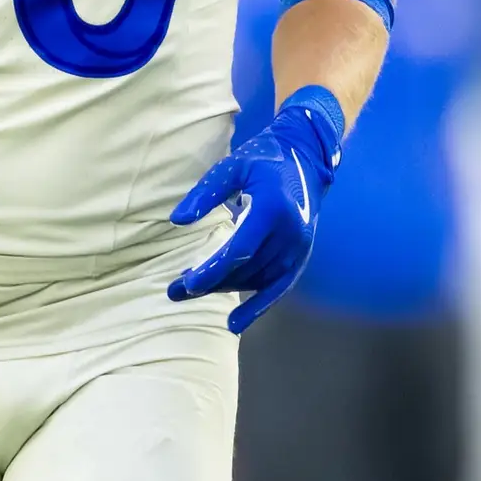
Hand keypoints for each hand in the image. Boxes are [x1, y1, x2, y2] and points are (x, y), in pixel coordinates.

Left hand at [167, 86, 343, 334]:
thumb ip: (205, 193)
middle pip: (246, 269)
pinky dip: (258, 306)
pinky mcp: (301, 255)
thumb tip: (178, 220)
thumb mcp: (232, 166)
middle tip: (174, 291)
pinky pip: (278, 287)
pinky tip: (235, 323)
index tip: (186, 282)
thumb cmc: (264, 159)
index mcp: (273, 208)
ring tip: (189, 290)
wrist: (306, 157)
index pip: (239, 250)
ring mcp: (300, 247)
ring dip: (225, 288)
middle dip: (210, 283)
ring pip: (257, 279)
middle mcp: (291, 233)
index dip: (213, 270)